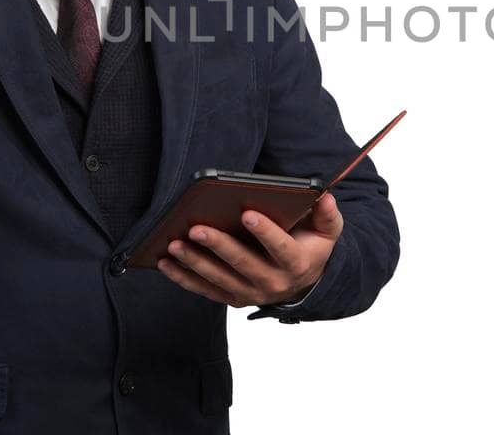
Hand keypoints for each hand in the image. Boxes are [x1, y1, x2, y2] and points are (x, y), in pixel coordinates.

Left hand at [158, 192, 343, 307]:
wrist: (304, 282)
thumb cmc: (310, 247)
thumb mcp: (327, 231)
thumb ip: (327, 214)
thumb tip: (324, 196)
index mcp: (296, 263)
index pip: (280, 248)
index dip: (265, 232)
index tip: (248, 213)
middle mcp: (273, 283)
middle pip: (243, 264)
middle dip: (218, 245)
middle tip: (196, 228)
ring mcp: (250, 293)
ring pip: (219, 279)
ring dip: (195, 262)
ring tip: (175, 243)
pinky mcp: (232, 298)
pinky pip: (205, 289)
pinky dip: (184, 277)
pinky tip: (166, 262)